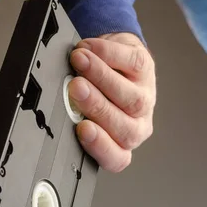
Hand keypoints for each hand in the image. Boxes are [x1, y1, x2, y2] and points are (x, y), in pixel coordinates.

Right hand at [68, 32, 155, 172]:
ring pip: (129, 96)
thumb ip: (72, 114)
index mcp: (117, 144)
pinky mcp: (145, 69)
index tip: (83, 129)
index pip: (114, 158)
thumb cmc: (93, 91)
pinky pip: (132, 63)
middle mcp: (134, 126)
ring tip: (80, 62)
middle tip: (77, 88)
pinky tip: (90, 49)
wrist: (112, 61)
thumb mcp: (79, 111)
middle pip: (123, 125)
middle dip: (97, 105)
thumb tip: (60, 102)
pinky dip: (107, 53)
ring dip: (102, 76)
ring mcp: (144, 99)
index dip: (100, 146)